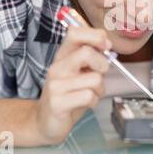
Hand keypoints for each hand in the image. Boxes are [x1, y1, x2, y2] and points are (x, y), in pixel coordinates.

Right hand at [33, 13, 111, 145]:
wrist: (45, 121)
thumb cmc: (69, 94)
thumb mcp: (80, 71)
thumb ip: (92, 56)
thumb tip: (107, 43)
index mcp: (63, 55)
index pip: (75, 32)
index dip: (96, 36)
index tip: (106, 47)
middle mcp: (57, 67)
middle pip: (86, 52)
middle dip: (102, 64)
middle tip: (99, 74)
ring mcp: (56, 85)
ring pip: (94, 79)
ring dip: (99, 89)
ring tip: (89, 94)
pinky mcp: (58, 103)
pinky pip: (89, 96)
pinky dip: (93, 101)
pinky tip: (84, 104)